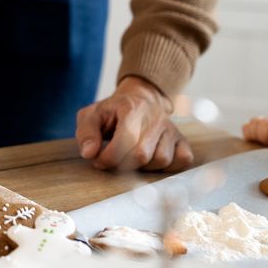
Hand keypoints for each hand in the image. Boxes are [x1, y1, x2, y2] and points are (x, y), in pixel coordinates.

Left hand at [75, 76, 193, 171]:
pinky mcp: (182, 140)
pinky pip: (181, 161)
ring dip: (143, 167)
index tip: (99, 160)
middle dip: (123, 165)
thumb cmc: (113, 112)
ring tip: (132, 157)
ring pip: (162, 160)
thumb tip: (89, 153)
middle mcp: (156, 118)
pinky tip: (152, 160)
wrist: (140, 100)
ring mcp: (171, 129)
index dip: (108, 159)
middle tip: (113, 160)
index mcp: (132, 109)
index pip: (124, 142)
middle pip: (142, 155)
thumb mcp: (91, 116)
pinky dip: (167, 167)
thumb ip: (86, 133)